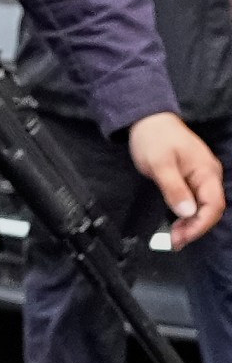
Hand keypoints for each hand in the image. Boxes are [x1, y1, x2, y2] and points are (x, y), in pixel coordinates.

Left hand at [127, 113, 224, 247]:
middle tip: (175, 241)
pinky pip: (195, 201)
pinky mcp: (191, 179)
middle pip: (210, 209)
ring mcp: (201, 177)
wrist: (148, 120)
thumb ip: (174, 188)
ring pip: (203, 207)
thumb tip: (187, 212)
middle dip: (195, 228)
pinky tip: (177, 224)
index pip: (213, 205)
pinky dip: (187, 215)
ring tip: (174, 237)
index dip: (200, 224)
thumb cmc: (154, 139)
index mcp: (207, 172)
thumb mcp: (160, 164)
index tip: (182, 237)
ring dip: (191, 224)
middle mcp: (209, 176)